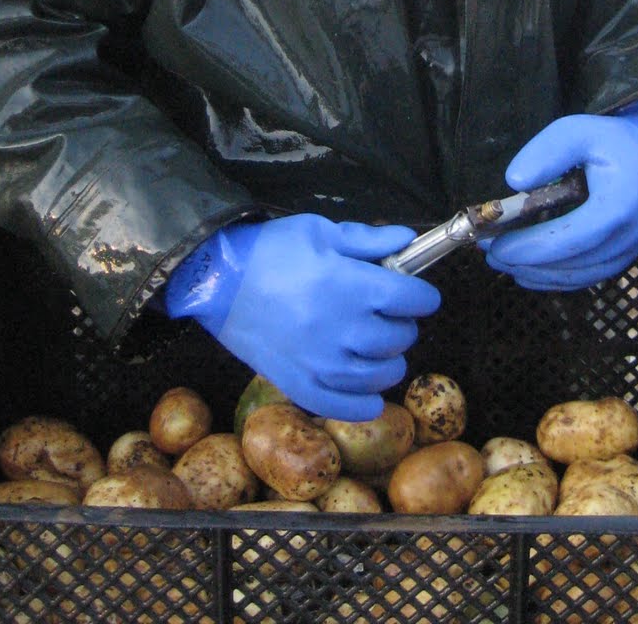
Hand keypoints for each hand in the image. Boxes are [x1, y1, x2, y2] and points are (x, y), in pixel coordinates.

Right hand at [163, 214, 440, 420]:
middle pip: (399, 337)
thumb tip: (409, 240)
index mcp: (350, 286)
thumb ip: (368, 240)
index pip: (412, 299)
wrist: (216, 281)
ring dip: (389, 360)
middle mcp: (342, 329)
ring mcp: (321, 363)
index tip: (416, 293)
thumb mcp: (320, 231)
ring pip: (381, 375)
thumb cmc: (271, 249)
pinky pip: (345, 406)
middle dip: (403, 323)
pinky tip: (369, 391)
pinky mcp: (299, 385)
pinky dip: (365, 403)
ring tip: (378, 347)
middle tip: (389, 313)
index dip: (421, 294)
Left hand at [484, 95, 637, 290]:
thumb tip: (514, 182)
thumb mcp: (579, 130)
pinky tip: (532, 271)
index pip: (566, 240)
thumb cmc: (618, 140)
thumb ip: (546, 152)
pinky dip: (559, 277)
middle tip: (489, 253)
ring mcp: (629, 250)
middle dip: (525, 263)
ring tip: (504, 261)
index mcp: (617, 208)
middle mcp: (627, 238)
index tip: (495, 244)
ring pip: (578, 276)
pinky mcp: (626, 254)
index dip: (528, 247)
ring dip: (538, 274)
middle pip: (570, 265)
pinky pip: (589, 275)